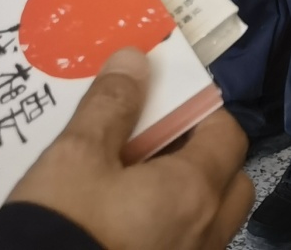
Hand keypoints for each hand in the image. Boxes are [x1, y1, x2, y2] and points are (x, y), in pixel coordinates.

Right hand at [8, 49, 252, 249]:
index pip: (228, 135)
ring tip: (132, 187)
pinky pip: (184, 249)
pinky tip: (122, 226)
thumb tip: (136, 60)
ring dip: (185, 199)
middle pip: (230, 183)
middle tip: (151, 148)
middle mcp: (204, 236)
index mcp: (193, 193)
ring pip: (209, 223)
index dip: (201, 113)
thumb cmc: (60, 229)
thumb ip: (111, 106)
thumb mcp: (75, 158)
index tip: (166, 106)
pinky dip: (168, 232)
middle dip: (202, 159)